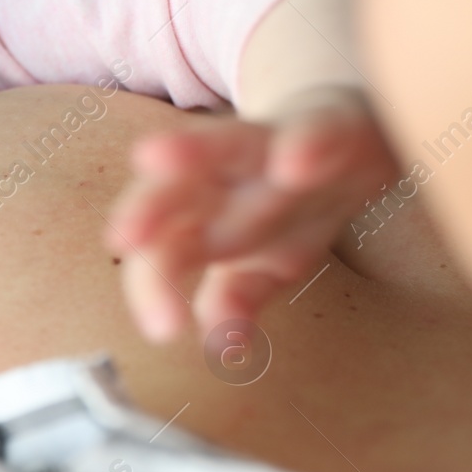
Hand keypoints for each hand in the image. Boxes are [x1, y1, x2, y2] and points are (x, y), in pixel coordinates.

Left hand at [104, 85, 398, 341]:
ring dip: (192, 152)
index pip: (164, 246)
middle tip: (122, 240)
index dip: (153, 284)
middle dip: (148, 213)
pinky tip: (295, 162)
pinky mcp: (332, 125)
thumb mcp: (265, 258)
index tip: (162, 330)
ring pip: (229, 146)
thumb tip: (222, 346)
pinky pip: (319, 133)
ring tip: (153, 156)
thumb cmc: (290, 203)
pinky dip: (307, 146)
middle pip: (178, 190)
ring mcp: (278, 145)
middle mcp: (228, 176)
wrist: (349, 130)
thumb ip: (235, 295)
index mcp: (205, 211)